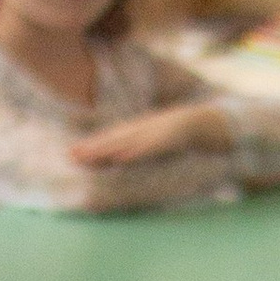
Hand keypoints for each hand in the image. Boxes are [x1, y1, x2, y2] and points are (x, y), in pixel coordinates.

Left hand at [66, 104, 230, 166]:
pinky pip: (149, 147)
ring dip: (107, 149)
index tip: (72, 153)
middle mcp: (143, 129)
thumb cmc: (182, 133)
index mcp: (139, 129)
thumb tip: (122, 158)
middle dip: (92, 148)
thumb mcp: (158, 138)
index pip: (111, 137)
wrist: (208, 122)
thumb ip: (141, 146)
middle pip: (114, 139)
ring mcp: (155, 133)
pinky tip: (121, 158)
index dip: (92, 145)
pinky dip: (135, 152)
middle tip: (71, 156)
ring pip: (127, 142)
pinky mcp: (168, 139)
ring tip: (89, 157)